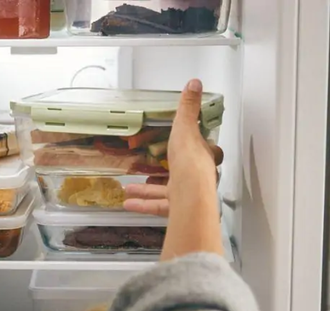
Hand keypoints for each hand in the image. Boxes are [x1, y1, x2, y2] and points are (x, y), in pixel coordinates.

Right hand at [125, 79, 223, 259]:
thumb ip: (187, 108)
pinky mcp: (176, 209)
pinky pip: (157, 206)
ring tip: (128, 188)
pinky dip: (142, 204)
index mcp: (202, 156)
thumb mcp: (184, 128)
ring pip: (165, 192)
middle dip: (160, 173)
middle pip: (180, 174)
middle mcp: (198, 177)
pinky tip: (127, 203)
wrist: (190, 195)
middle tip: (146, 171)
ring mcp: (187, 195)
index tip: (178, 147)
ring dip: (146, 189)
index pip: (201, 151)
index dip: (191, 148)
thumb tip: (194, 82)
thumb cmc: (189, 160)